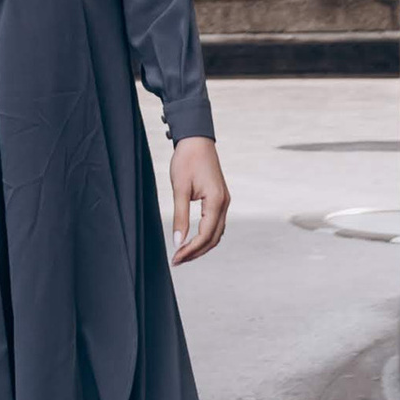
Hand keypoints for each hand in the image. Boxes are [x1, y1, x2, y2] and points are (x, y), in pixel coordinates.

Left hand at [168, 136, 229, 264]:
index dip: (190, 250)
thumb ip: (180, 217)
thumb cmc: (187, 160)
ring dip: (201, 245)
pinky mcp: (220, 198)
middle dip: (196, 252)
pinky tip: (192, 239)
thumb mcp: (179, 188)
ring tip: (183, 253)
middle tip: (177, 261)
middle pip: (213, 238)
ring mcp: (224, 201)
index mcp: (216, 201)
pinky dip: (205, 235)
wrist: (196, 139)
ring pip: (216, 233)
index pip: (205, 235)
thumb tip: (178, 242)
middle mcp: (224, 203)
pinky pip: (216, 223)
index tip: (175, 258)